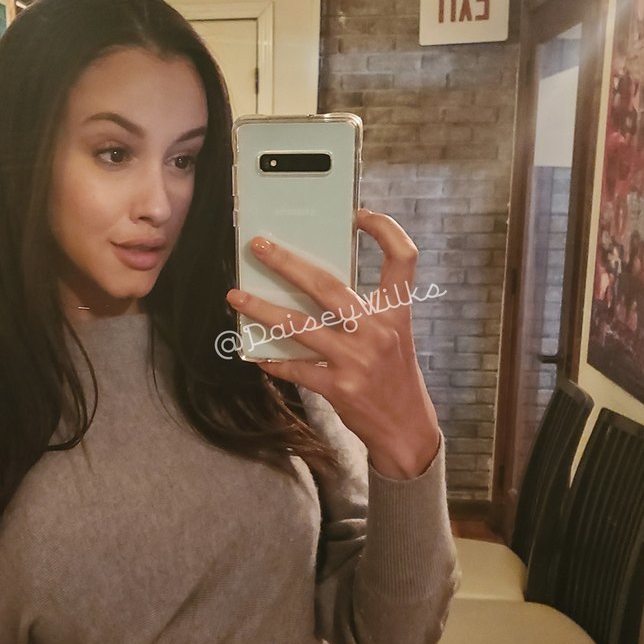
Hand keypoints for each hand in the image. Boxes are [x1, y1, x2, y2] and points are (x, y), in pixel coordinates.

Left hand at [226, 208, 440, 479]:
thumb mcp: (394, 336)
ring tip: (236, 297)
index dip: (385, 230)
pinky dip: (273, 359)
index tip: (360, 214)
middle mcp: (378, 331)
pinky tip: (256, 353)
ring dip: (262, 310)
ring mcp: (357, 360)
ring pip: (299, 326)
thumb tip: (313, 284)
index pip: (402, 259)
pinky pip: (295, 368)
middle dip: (287, 264)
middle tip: (259, 246)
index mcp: (397, 312)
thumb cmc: (395, 376)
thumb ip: (366, 310)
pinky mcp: (339, 388)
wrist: (407, 430)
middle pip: (327, 286)